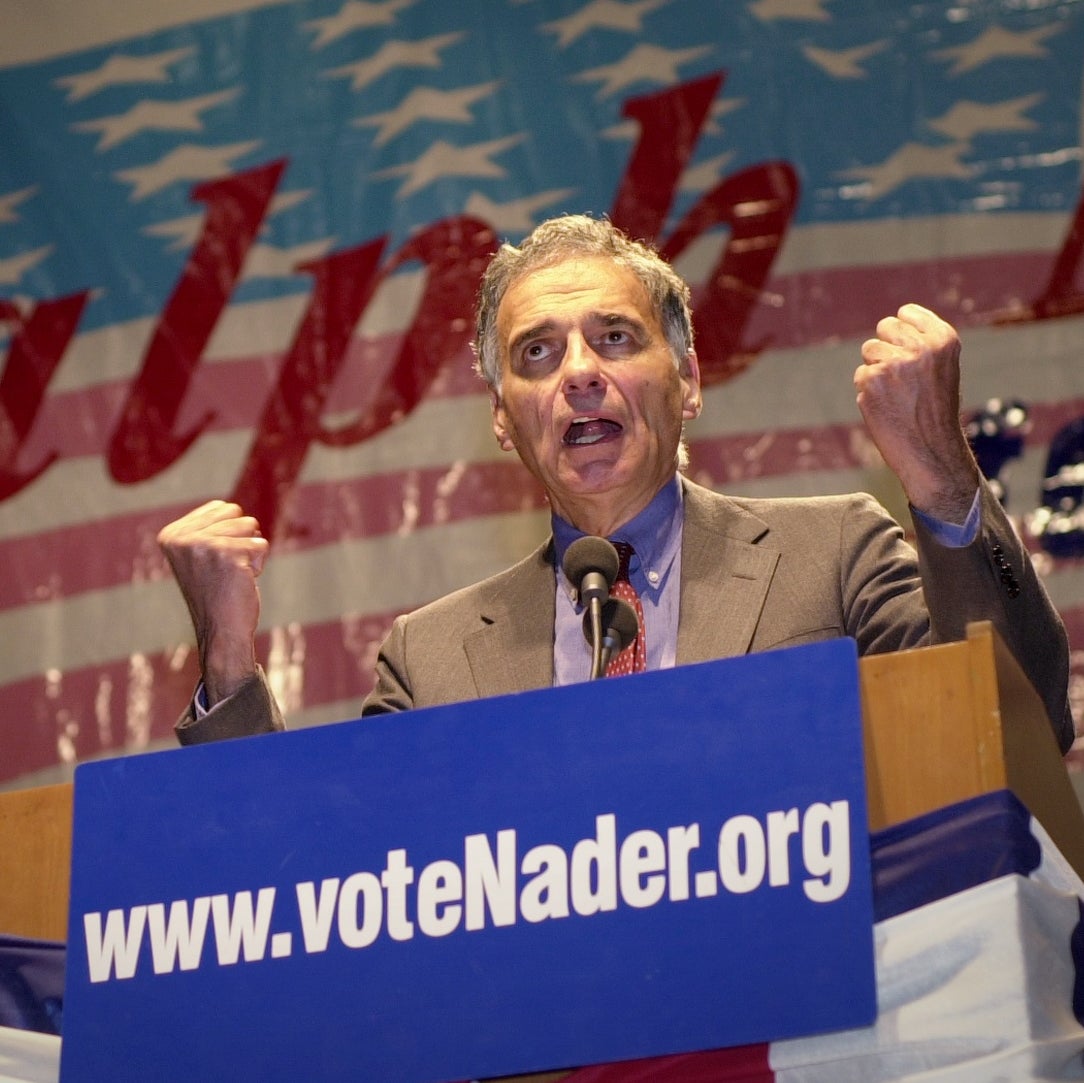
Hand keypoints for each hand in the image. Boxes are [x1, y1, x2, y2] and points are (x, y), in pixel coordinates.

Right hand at [157, 500, 268, 705]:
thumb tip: (229, 507)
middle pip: (236, 514)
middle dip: (241, 540)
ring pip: (251, 526)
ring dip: (250, 552)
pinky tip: (242, 582)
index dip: (229, 534)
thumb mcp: (201, 555)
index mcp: (171, 534)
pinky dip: (258, 564)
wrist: (221, 632)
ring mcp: (203, 545)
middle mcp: (182, 537)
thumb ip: (209, 529)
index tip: (215, 562)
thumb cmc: (217, 593)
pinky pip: (261, 545)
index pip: (221, 507)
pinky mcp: (228, 555)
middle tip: (226, 570)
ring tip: (233, 575)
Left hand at [855, 303, 978, 521]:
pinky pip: (860, 375)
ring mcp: (894, 363)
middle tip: (902, 377)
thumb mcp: (942, 367)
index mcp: (944, 339)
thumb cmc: (936, 409)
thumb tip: (891, 322)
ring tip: (896, 393)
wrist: (931, 450)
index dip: (903, 330)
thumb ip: (922, 342)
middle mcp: (920, 347)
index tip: (909, 349)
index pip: (906, 313)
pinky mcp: (871, 381)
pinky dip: (868, 390)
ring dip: (876, 369)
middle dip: (887, 347)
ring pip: (869, 350)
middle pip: (885, 327)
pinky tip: (886, 406)